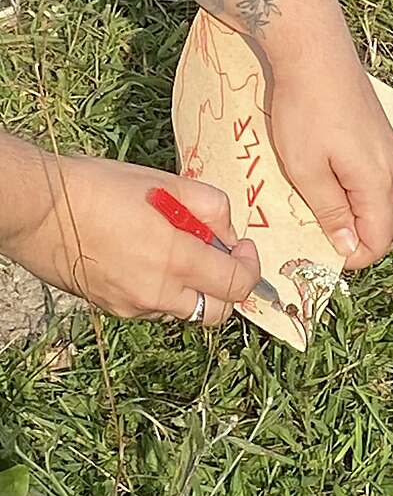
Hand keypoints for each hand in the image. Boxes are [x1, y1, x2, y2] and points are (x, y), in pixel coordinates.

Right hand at [4, 155, 259, 323]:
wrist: (39, 209)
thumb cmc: (100, 188)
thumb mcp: (164, 183)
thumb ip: (209, 206)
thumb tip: (228, 231)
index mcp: (175, 260)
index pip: (236, 285)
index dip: (250, 266)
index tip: (243, 246)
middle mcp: (157, 294)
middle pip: (217, 312)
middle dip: (226, 286)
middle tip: (217, 253)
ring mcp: (132, 306)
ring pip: (183, 310)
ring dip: (193, 287)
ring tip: (174, 248)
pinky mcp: (111, 308)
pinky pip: (153, 308)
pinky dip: (164, 289)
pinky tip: (146, 257)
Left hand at [270, 56, 392, 268]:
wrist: (317, 56)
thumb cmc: (305, 111)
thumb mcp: (306, 170)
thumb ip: (329, 211)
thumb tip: (348, 247)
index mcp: (378, 184)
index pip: (380, 241)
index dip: (355, 256)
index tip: (324, 251)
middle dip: (368, 241)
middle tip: (331, 235)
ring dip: (381, 220)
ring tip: (346, 216)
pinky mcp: (391, 137)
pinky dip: (391, 194)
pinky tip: (366, 185)